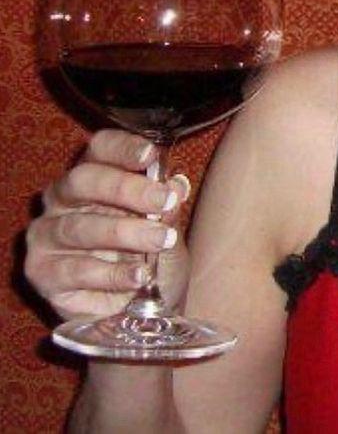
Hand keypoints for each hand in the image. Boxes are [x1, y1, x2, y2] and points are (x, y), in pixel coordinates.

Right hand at [25, 129, 190, 321]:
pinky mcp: (42, 274)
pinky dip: (113, 273)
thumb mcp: (165, 228)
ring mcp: (46, 237)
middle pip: (84, 181)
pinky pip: (76, 270)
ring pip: (80, 227)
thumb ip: (167, 206)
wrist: (134, 310)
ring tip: (162, 240)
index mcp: (93, 177)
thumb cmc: (146, 256)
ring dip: (126, 233)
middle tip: (165, 201)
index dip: (122, 147)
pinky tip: (140, 276)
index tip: (151, 155)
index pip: (99, 149)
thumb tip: (176, 185)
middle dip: (127, 189)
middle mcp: (61, 201)